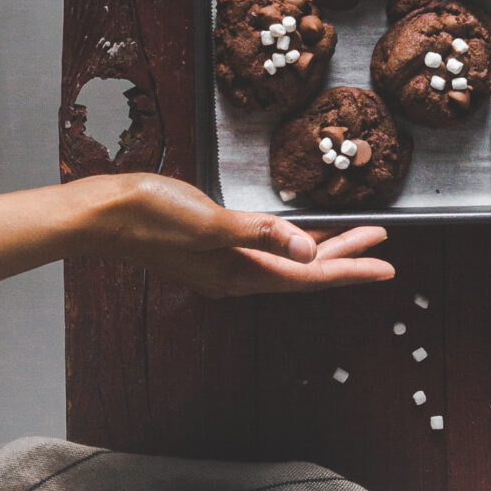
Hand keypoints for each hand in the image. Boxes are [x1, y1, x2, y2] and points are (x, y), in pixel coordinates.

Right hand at [98, 171, 394, 297]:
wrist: (104, 214)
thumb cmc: (152, 217)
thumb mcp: (211, 223)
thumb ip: (260, 234)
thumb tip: (308, 252)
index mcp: (239, 273)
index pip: (309, 277)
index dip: (350, 269)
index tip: (386, 267)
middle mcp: (236, 273)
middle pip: (304, 269)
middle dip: (346, 256)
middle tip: (382, 243)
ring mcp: (223, 260)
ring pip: (287, 258)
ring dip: (322, 248)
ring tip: (356, 236)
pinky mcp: (212, 242)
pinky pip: (266, 245)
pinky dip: (291, 239)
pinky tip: (301, 230)